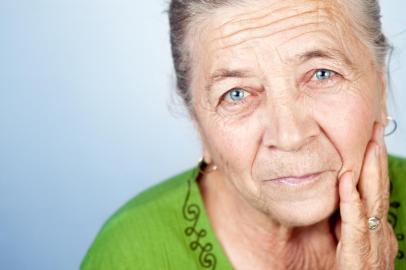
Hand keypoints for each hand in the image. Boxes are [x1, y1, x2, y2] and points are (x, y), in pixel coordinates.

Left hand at [335, 122, 397, 268]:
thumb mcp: (352, 241)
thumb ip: (348, 220)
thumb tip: (341, 195)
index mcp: (378, 228)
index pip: (377, 189)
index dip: (375, 163)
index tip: (373, 138)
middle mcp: (381, 232)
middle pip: (378, 187)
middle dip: (378, 157)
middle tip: (376, 129)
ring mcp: (373, 241)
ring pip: (372, 199)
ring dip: (370, 170)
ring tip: (370, 144)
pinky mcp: (358, 252)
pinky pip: (355, 222)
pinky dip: (351, 199)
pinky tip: (346, 180)